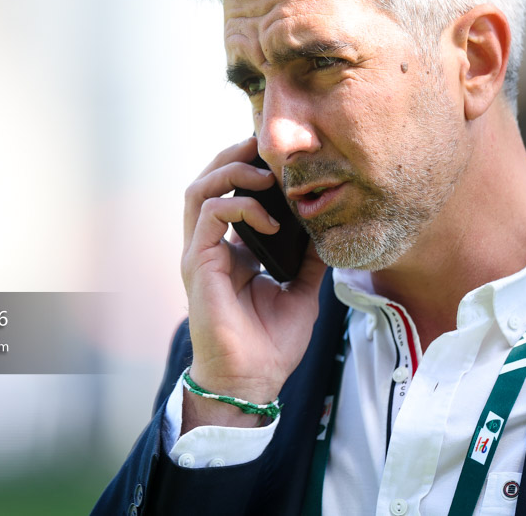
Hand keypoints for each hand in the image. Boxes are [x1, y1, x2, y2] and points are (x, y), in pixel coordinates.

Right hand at [180, 137, 326, 430]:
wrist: (252, 380)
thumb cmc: (271, 343)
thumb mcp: (301, 292)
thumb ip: (309, 260)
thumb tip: (328, 232)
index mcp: (230, 251)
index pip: (229, 194)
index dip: (248, 169)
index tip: (280, 160)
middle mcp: (210, 246)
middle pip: (207, 181)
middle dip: (234, 156)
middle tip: (264, 145)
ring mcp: (200, 253)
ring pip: (199, 189)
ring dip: (231, 171)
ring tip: (265, 174)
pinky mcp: (197, 263)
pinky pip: (210, 214)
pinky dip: (240, 205)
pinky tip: (270, 219)